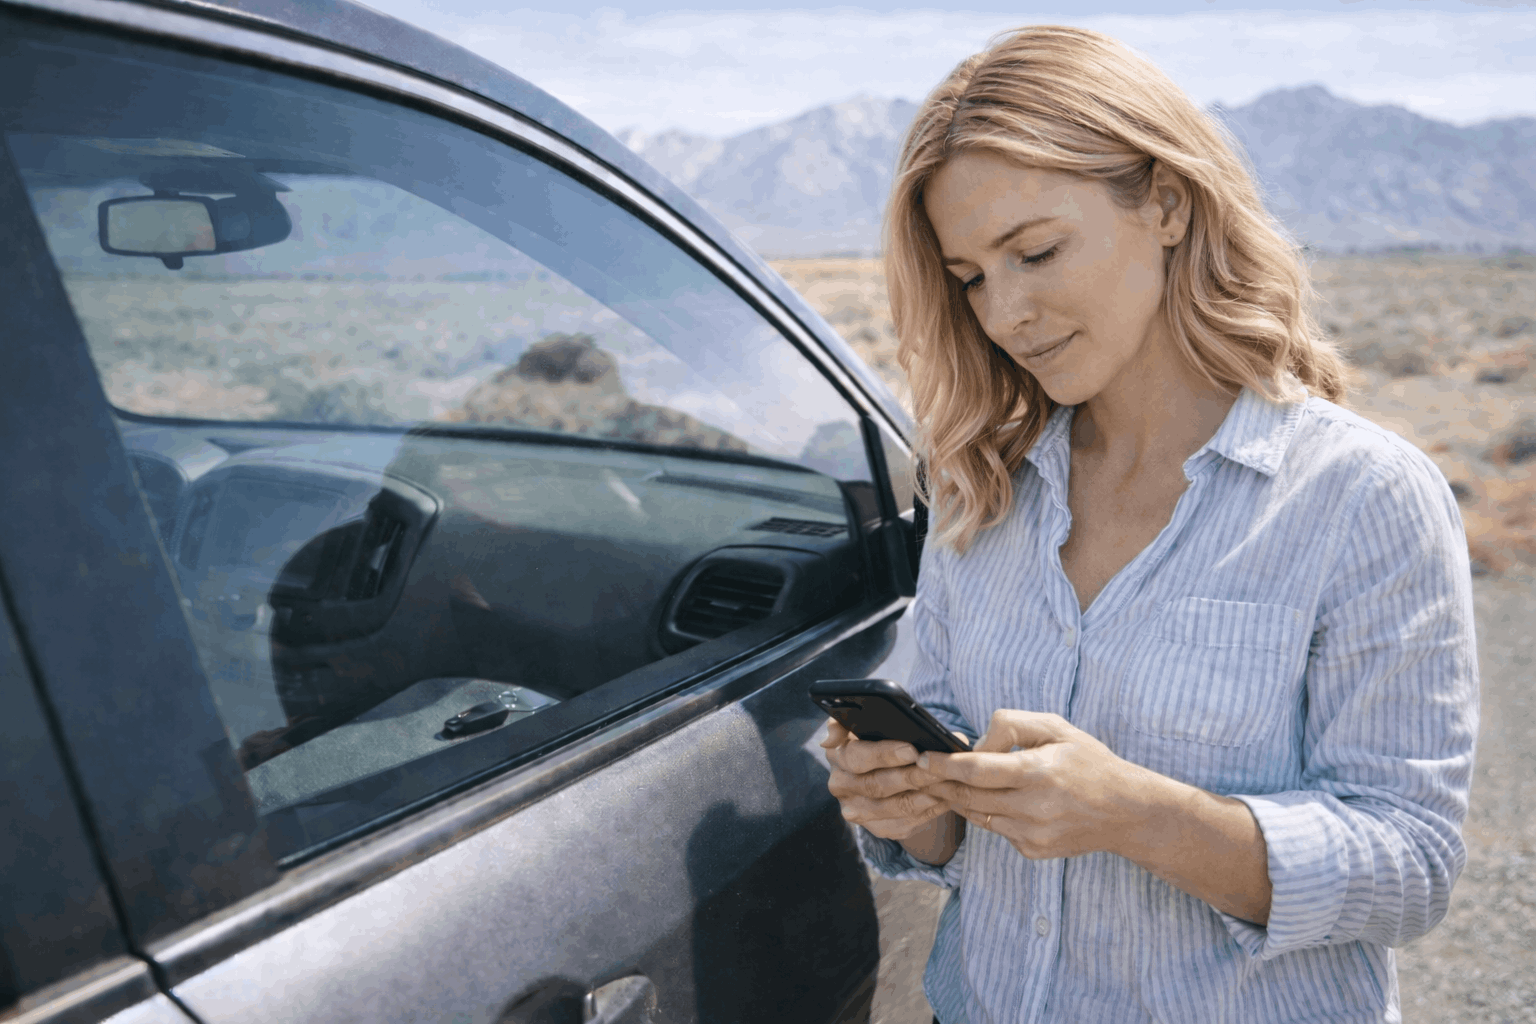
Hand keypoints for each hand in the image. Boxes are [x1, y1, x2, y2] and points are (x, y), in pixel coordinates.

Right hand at [821, 719, 949, 841]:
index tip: (912, 750)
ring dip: (921, 797)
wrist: (891, 767)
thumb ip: (849, 719)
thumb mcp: (867, 721)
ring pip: (892, 808)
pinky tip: (943, 800)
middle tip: (937, 769)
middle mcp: (840, 786)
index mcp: (837, 755)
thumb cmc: (883, 737)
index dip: (884, 754)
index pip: (856, 757)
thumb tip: (829, 739)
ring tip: (945, 785)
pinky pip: (901, 825)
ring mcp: (856, 810)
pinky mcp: (875, 828)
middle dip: (910, 776)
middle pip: (876, 785)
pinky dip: (925, 813)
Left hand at [918, 709, 1147, 859]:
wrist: (1125, 811)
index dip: (944, 765)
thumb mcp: (1055, 727)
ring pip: (978, 815)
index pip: (977, 770)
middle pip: (969, 796)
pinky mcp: (1033, 850)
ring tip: (940, 783)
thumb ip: (1010, 726)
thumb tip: (974, 744)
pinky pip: (996, 830)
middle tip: (918, 771)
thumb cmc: (1089, 762)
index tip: (923, 757)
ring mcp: (1032, 834)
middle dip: (939, 783)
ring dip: (956, 799)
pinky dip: (987, 814)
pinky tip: (989, 800)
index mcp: (1039, 772)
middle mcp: (1034, 807)